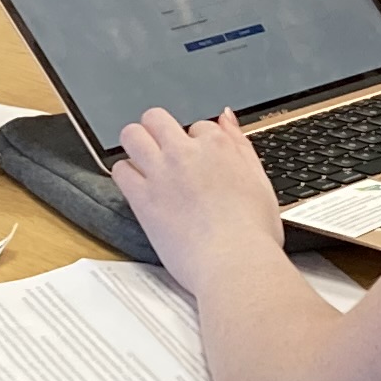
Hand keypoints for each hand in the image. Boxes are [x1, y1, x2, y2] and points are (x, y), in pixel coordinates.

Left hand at [108, 106, 282, 295]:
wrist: (235, 264)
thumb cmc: (254, 233)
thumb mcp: (260, 181)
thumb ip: (240, 145)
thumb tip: (226, 117)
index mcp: (218, 146)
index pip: (198, 126)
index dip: (197, 144)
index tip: (198, 162)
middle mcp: (186, 153)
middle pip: (156, 119)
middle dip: (158, 130)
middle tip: (162, 151)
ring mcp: (161, 174)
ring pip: (132, 136)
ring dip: (135, 145)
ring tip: (144, 163)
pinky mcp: (142, 198)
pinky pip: (120, 170)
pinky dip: (126, 174)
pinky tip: (137, 186)